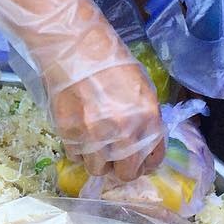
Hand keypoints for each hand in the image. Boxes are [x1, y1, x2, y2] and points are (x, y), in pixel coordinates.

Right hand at [44, 53, 165, 181]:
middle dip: (123, 168)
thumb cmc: (113, 64)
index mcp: (148, 120)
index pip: (153, 160)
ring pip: (98, 169)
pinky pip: (76, 157)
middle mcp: (123, 134)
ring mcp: (94, 137)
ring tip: (96, 145)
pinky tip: (80, 134)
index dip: (146, 163)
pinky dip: (79, 150)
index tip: (140, 161)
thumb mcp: (142, 89)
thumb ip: (146, 120)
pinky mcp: (70, 135)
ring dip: (99, 161)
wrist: (76, 50)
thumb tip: (144, 142)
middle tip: (117, 160)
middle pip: (125, 174)